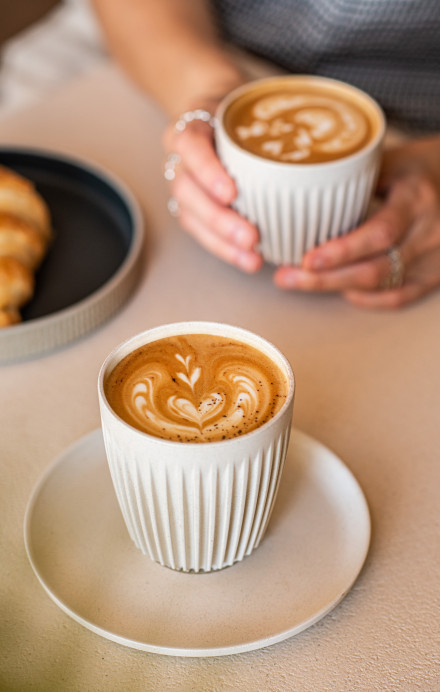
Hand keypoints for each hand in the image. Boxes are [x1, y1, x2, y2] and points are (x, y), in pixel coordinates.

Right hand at [163, 104, 262, 272]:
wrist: (216, 115)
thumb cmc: (237, 114)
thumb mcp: (249, 105)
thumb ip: (271, 118)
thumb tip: (320, 134)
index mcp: (191, 128)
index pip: (189, 145)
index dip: (207, 170)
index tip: (232, 193)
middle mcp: (180, 160)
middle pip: (187, 191)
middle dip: (219, 218)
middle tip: (250, 237)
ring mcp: (183, 185)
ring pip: (190, 216)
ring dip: (222, 240)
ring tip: (251, 257)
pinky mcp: (191, 209)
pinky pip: (201, 232)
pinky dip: (225, 248)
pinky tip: (247, 259)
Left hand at [274, 136, 439, 307]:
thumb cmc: (417, 169)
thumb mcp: (390, 162)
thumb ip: (352, 180)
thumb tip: (297, 192)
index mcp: (417, 198)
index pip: (380, 233)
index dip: (342, 251)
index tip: (307, 259)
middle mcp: (429, 232)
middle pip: (375, 269)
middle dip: (325, 279)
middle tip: (286, 277)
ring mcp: (435, 258)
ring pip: (382, 287)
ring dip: (337, 287)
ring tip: (300, 281)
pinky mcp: (435, 275)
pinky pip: (399, 298)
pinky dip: (368, 299)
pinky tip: (343, 291)